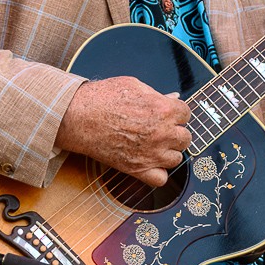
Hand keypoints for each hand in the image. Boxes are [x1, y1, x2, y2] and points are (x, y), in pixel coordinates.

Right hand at [56, 77, 190, 186]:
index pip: (186, 114)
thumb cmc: (102, 98)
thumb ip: (157, 94)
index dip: (176, 113)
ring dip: (168, 152)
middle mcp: (161, 133)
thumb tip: (173, 98)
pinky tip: (150, 162)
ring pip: (176, 159)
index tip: (167, 114)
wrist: (78, 117)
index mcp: (163, 110)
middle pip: (185, 138)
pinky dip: (158, 173)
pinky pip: (161, 179)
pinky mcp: (137, 169)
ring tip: (154, 145)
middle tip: (160, 129)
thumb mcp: (134, 85)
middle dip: (175, 132)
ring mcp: (151, 154)